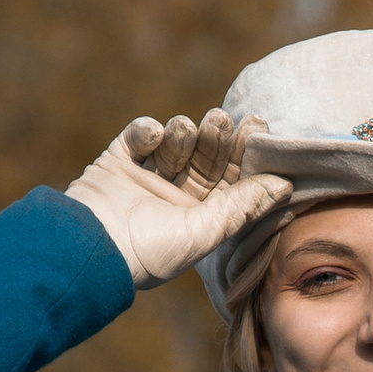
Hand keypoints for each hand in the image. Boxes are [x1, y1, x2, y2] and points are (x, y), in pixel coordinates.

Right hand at [64, 110, 290, 289]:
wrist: (88, 250)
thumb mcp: (203, 233)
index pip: (230, 179)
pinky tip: (153, 135)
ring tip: (185, 128)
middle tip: (224, 118)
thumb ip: (241, 207)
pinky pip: (137, 138)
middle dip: (216, 136)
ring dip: (183, 132)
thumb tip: (284, 185)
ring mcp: (146, 178)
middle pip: (205, 157)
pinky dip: (146, 130)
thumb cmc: (149, 253)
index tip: (259, 127)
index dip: (244, 153)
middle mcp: (176, 196)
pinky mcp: (117, 163)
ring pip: (175, 144)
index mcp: (200, 216)